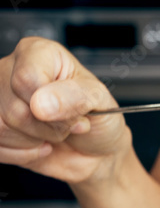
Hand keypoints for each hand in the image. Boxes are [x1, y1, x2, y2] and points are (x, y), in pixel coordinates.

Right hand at [0, 37, 129, 182]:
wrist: (98, 152)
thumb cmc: (100, 120)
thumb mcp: (101, 101)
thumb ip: (75, 96)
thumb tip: (42, 103)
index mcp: (38, 53)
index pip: (26, 79)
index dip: (52, 105)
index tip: (75, 113)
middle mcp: (11, 70)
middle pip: (13, 108)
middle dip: (48, 128)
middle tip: (67, 125)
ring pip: (1, 127)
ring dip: (34, 141)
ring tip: (52, 133)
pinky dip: (22, 155)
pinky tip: (38, 144)